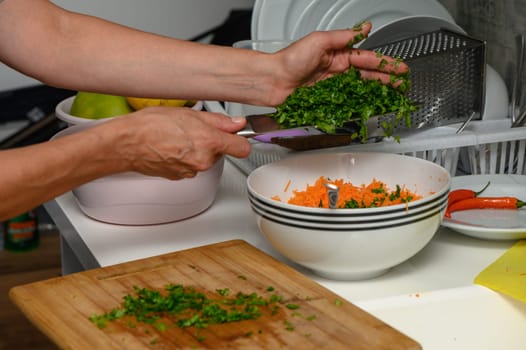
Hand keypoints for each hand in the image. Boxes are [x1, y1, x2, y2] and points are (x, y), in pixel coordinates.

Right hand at [99, 107, 249, 179]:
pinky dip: (185, 157)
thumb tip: (236, 124)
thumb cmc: (150, 126)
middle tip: (193, 129)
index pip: (243, 148)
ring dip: (197, 149)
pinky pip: (191, 165)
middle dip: (212, 141)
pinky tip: (171, 147)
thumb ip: (218, 121)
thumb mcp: (189, 114)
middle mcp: (203, 160)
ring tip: (178, 137)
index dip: (240, 140)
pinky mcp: (180, 176)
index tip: (237, 136)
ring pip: (205, 159)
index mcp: (209, 142)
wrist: (126, 144)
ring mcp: (192, 170)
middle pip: (220, 152)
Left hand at [268, 22, 409, 105]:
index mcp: (336, 54)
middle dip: (386, 79)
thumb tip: (364, 28)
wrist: (271, 80)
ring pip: (359, 89)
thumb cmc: (289, 59)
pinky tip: (367, 107)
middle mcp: (335, 70)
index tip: (400, 68)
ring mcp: (331, 87)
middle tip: (402, 84)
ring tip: (391, 96)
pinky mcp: (324, 101)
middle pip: (367, 75)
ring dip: (375, 93)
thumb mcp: (319, 40)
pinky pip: (345, 103)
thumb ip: (343, 37)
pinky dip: (357, 105)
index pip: (366, 59)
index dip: (384, 64)